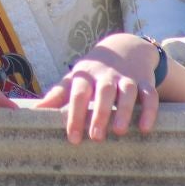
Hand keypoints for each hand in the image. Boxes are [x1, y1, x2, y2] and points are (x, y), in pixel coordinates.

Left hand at [36, 34, 158, 143]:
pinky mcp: (145, 82)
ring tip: (119, 131)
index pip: (78, 94)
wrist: (125, 47)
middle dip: (100, 114)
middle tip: (96, 138)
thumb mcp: (75, 78)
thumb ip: (57, 95)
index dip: (75, 115)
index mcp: (86, 76)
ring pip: (128, 92)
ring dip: (125, 111)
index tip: (73, 138)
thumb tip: (34, 111)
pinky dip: (149, 111)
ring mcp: (127, 78)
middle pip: (104, 92)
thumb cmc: (93, 71)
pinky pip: (150, 95)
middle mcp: (107, 76)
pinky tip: (145, 129)